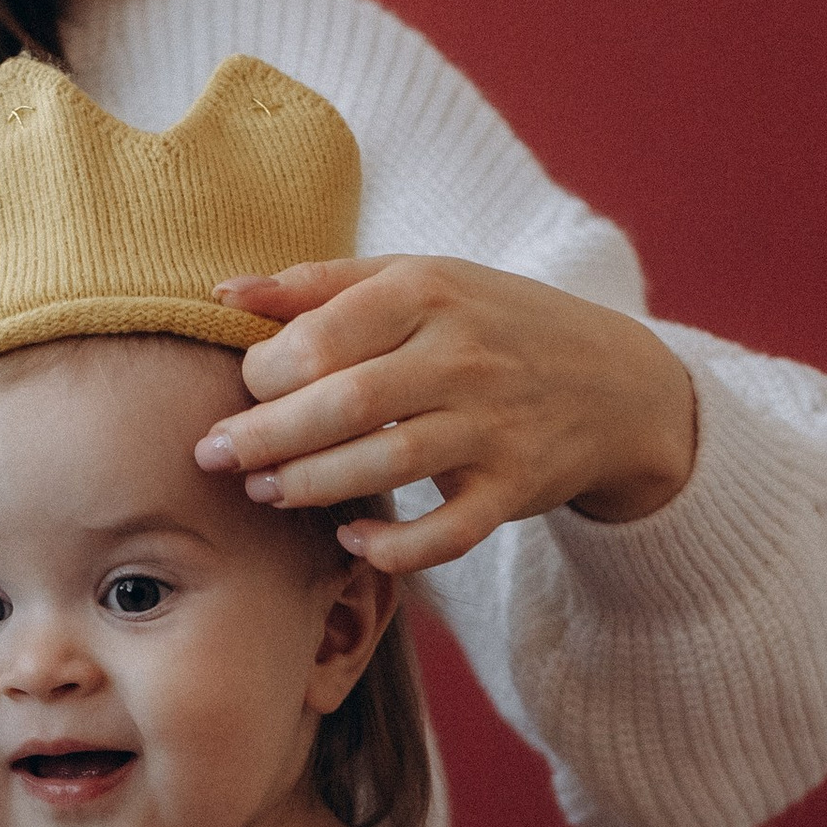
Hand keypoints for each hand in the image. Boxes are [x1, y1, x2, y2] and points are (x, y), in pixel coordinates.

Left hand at [196, 257, 697, 572]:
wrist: (612, 381)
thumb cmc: (490, 323)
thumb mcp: (419, 279)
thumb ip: (320, 286)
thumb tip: (223, 296)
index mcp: (428, 292)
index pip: (323, 337)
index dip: (264, 371)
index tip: (244, 388)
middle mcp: (464, 356)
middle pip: (344, 403)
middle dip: (265, 436)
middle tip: (214, 457)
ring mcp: (494, 426)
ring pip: (387, 465)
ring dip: (311, 487)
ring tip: (265, 492)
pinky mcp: (514, 489)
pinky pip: (446, 533)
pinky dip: (394, 547)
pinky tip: (352, 540)